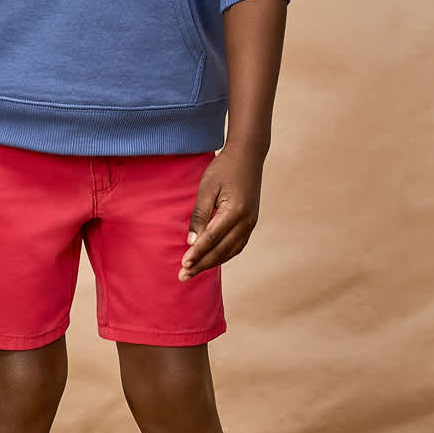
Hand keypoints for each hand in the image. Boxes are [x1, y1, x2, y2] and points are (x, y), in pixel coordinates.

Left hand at [179, 142, 264, 278]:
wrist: (248, 156)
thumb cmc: (224, 168)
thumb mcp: (207, 188)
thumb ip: (200, 215)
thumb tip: (192, 242)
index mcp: (235, 211)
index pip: (212, 238)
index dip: (196, 254)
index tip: (182, 266)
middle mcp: (247, 221)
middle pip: (221, 250)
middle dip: (201, 265)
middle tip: (182, 277)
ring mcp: (251, 223)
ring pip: (230, 251)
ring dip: (211, 263)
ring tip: (192, 272)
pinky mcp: (250, 223)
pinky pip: (236, 246)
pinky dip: (222, 255)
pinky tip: (210, 260)